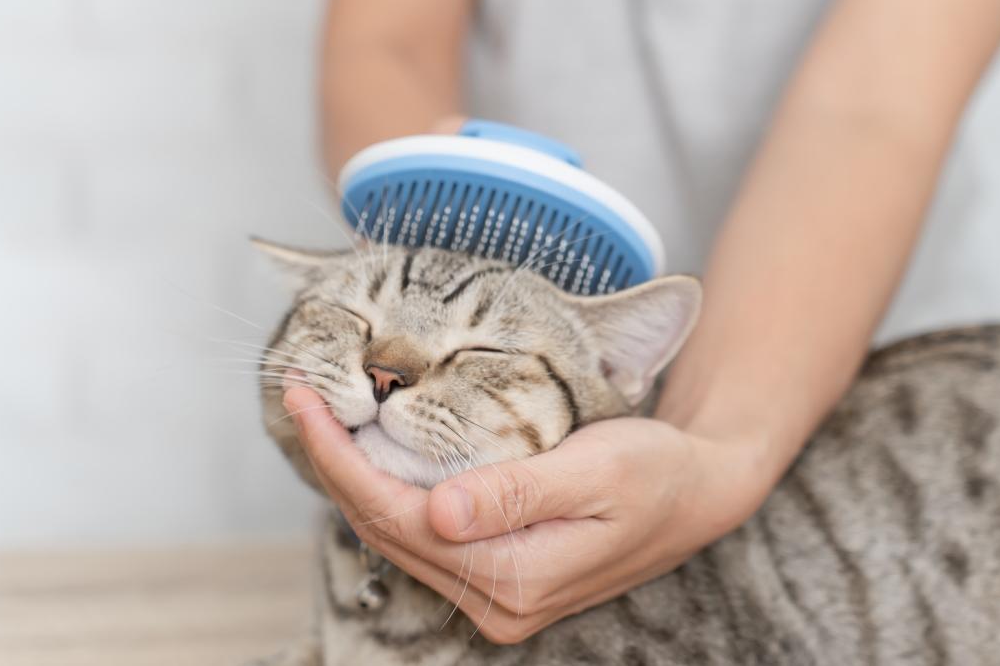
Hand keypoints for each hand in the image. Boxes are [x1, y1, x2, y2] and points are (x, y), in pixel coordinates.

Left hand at [283, 385, 773, 643]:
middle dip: (333, 464)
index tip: (305, 401)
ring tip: (321, 419)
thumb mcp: (596, 473)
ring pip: (397, 537)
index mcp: (516, 580)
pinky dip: (387, 492)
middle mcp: (497, 602)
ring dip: (353, 478)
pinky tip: (371, 454)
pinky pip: (423, 537)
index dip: (341, 460)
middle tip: (299, 396)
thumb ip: (516, 495)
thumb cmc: (656, 472)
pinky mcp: (500, 576)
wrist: (699, 492)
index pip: (398, 520)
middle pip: (385, 532)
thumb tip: (435, 515)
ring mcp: (497, 596)